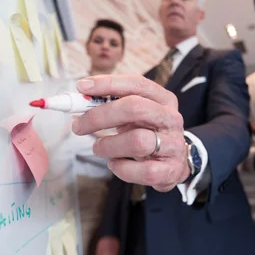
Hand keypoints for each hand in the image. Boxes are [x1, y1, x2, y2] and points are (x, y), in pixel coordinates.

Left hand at [73, 75, 188, 191]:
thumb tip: (79, 100)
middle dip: (100, 116)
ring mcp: (173, 144)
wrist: (175, 162)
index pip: (137, 84)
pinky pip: (142, 170)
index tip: (81, 87)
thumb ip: (112, 105)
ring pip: (137, 141)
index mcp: (163, 99)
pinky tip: (115, 163)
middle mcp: (171, 118)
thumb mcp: (135, 115)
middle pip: (135, 108)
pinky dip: (121, 168)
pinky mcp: (171, 170)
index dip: (108, 83)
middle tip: (79, 126)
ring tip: (99, 148)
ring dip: (108, 145)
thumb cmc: (148, 133)